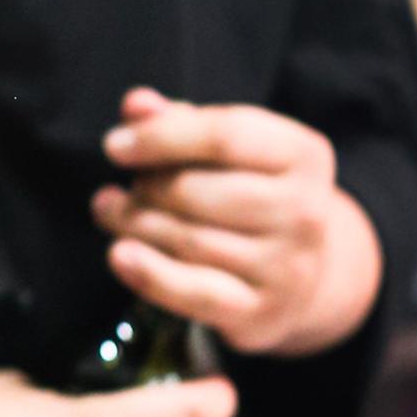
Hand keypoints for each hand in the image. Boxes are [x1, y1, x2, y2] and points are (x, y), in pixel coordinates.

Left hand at [94, 89, 383, 357]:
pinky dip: (149, 274)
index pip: (225, 135)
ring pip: (188, 240)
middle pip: (199, 191)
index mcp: (304, 155)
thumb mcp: (231, 155)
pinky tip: (119, 254)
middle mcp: (306, 210)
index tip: (114, 145)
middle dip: (146, 188)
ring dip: (135, 226)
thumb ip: (183, 124)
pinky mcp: (261, 312)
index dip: (161, 137)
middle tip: (122, 191)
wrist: (301, 278)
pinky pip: (193, 293)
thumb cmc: (252, 200)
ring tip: (111, 212)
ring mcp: (286, 265)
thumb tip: (136, 104)